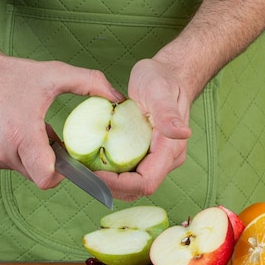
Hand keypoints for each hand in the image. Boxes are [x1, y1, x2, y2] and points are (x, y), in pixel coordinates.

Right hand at [0, 53, 123, 188]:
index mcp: (21, 135)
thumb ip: (90, 83)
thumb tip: (119, 98)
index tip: (73, 157)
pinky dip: (24, 153)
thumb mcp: (54, 73)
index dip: (65, 173)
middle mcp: (4, 151)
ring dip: (39, 157)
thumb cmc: (10, 73)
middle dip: (54, 163)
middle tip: (60, 141)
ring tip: (39, 130)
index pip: (47, 178)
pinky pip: (15, 164)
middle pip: (41, 176)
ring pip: (28, 171)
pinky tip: (23, 130)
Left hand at [97, 58, 192, 200]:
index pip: (145, 181)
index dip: (119, 184)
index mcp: (170, 149)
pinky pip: (127, 173)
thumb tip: (183, 133)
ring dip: (107, 183)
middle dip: (109, 186)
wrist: (165, 75)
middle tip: (81, 173)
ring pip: (131, 186)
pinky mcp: (146, 156)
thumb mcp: (159, 90)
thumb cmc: (161, 79)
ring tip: (84, 168)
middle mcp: (166, 160)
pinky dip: (109, 173)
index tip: (95, 174)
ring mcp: (156, 160)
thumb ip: (168, 113)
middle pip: (136, 188)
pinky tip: (91, 161)